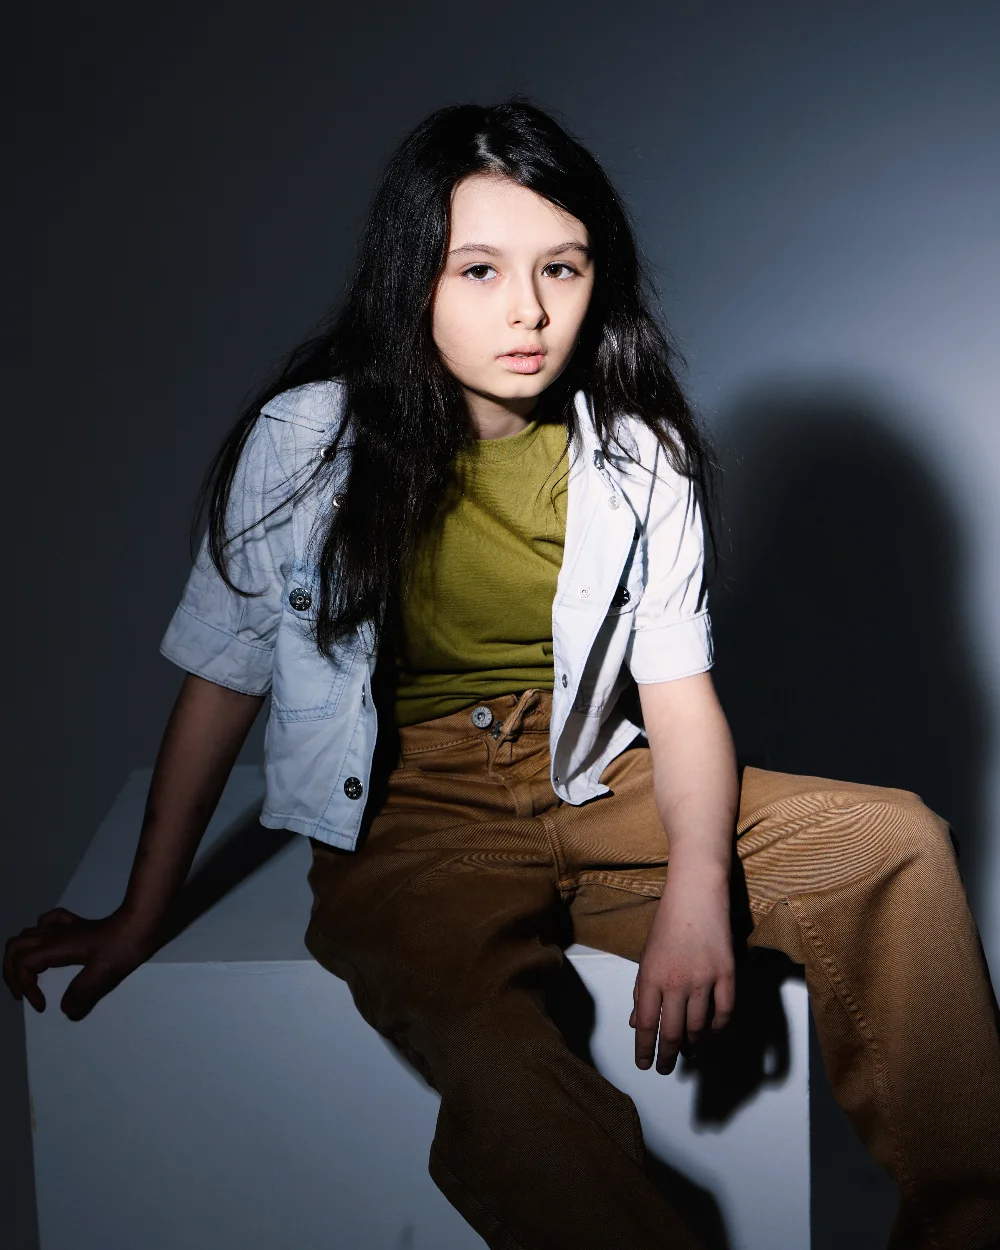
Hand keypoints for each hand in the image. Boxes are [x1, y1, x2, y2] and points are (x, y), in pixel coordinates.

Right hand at [3, 907, 162, 1020]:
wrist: (143, 921)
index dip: (26, 988)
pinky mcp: (78, 925)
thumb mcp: (104, 973)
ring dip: (20, 957)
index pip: (22, 964)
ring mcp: (66, 927)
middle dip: (11, 973)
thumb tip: (66, 1011)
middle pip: (15, 947)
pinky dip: (39, 934)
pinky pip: (48, 922)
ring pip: (26, 935)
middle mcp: (55, 934)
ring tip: (30, 978)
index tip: (43, 1005)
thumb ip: (82, 992)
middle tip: (24, 995)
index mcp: (57, 946)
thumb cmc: (124, 945)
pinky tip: (47, 947)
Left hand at [629, 871, 734, 1073]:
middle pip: (672, 1033)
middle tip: (665, 1069)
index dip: (645, 1050)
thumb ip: (641, 991)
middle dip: (667, 1056)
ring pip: (698, 1028)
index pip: (646, 1024)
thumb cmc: (667, 923)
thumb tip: (636, 1023)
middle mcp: (676, 982)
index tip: (644, 1065)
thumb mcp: (646, 955)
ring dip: (692, 1046)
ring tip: (687, 1052)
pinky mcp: (727, 974)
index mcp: (651, 977)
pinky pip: (724, 1013)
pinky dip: (717, 1029)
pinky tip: (710, 1034)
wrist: (696, 894)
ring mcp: (703, 979)